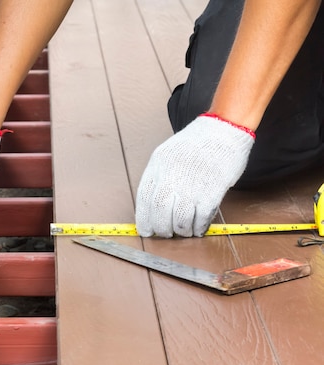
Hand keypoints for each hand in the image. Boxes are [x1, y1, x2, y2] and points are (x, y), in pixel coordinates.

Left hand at [135, 114, 254, 237]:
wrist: (222, 130)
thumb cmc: (195, 144)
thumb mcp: (167, 155)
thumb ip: (159, 177)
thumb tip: (153, 205)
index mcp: (157, 167)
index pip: (144, 201)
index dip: (144, 220)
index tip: (146, 230)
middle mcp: (172, 177)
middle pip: (160, 213)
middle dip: (161, 229)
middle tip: (165, 234)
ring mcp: (192, 185)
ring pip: (180, 220)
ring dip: (180, 231)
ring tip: (183, 232)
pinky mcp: (211, 191)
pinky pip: (201, 218)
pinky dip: (198, 228)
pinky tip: (197, 228)